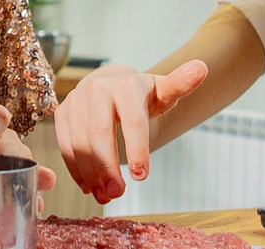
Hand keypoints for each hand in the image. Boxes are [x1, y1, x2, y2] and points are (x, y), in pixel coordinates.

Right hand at [55, 60, 206, 202]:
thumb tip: (202, 68)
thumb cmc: (142, 93)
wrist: (111, 81)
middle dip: (108, 167)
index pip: (132, 121)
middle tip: (118, 193)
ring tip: (106, 196)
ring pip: (79, 142)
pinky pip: (65, 145)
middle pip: (99, 134)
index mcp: (126, 85)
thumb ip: (182, 84)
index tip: (142, 177)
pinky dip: (75, 169)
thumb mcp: (164, 90)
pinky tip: (89, 186)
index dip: (137, 149)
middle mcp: (97, 89)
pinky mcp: (62, 113)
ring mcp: (76, 100)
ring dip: (91, 173)